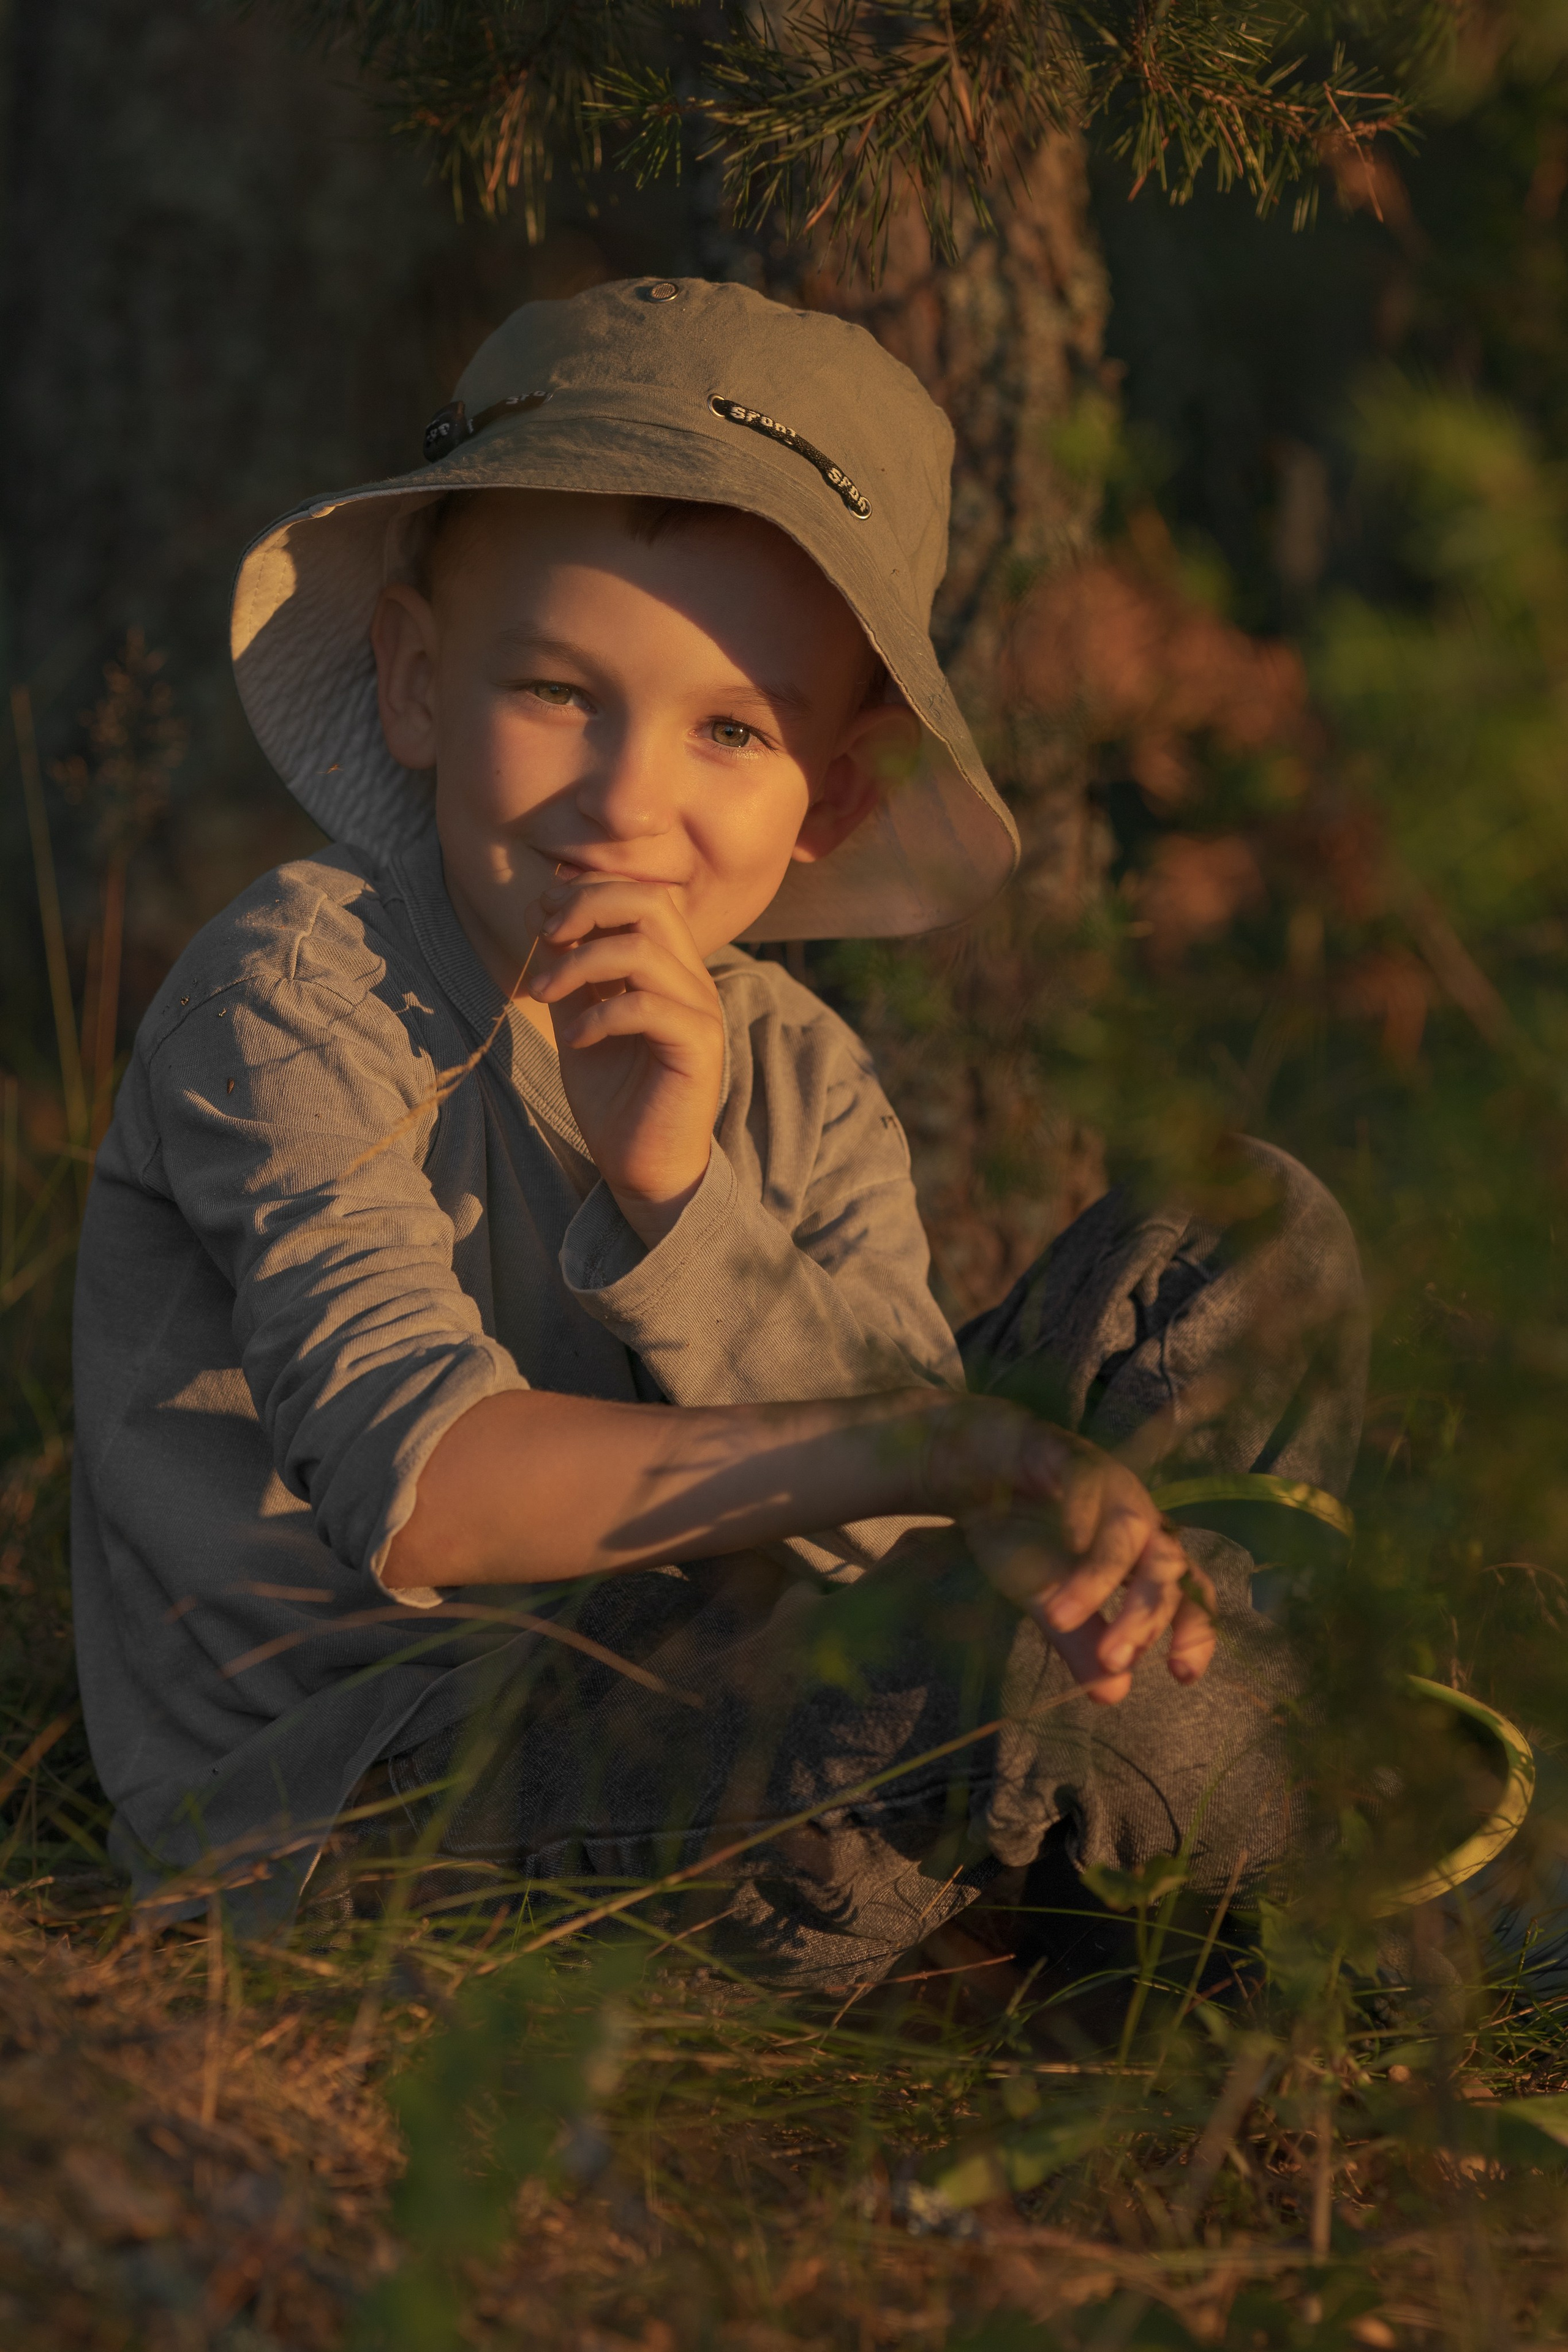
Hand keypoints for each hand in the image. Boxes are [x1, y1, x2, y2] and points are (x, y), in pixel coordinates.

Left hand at [525, 878, 725, 1246]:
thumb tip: (543, 911)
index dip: (587, 889)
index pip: (640, 894)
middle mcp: (691, 980)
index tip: (541, 915)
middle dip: (587, 905)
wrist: (644, 1169)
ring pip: (643, 950)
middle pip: (649, 902)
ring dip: (579, 963)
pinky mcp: (698, 1047)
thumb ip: (569, 970)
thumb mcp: (580, 1020)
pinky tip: (577, 1040)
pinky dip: (600, 1015)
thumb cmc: (615, 1097)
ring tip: (542, 993)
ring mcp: (700, 1012)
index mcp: (668, 966)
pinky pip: (647, 1007)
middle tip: (543, 935)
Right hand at [928, 1407, 1214, 1704]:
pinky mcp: (1073, 1457)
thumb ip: (1082, 1644)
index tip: (1181, 1676)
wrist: (973, 1475)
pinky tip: (1069, 1543)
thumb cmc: (1021, 1536)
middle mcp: (1139, 1520)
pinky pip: (1090, 1485)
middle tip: (1110, 1660)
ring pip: (1129, 1532)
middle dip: (1141, 1618)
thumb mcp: (1050, 1603)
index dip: (1195, 1634)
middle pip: (1167, 1569)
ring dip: (1098, 1579)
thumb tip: (1113, 1695)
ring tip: (1060, 1616)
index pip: (1189, 1597)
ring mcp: (1110, 1485)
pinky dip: (1083, 1516)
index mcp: (1142, 1557)